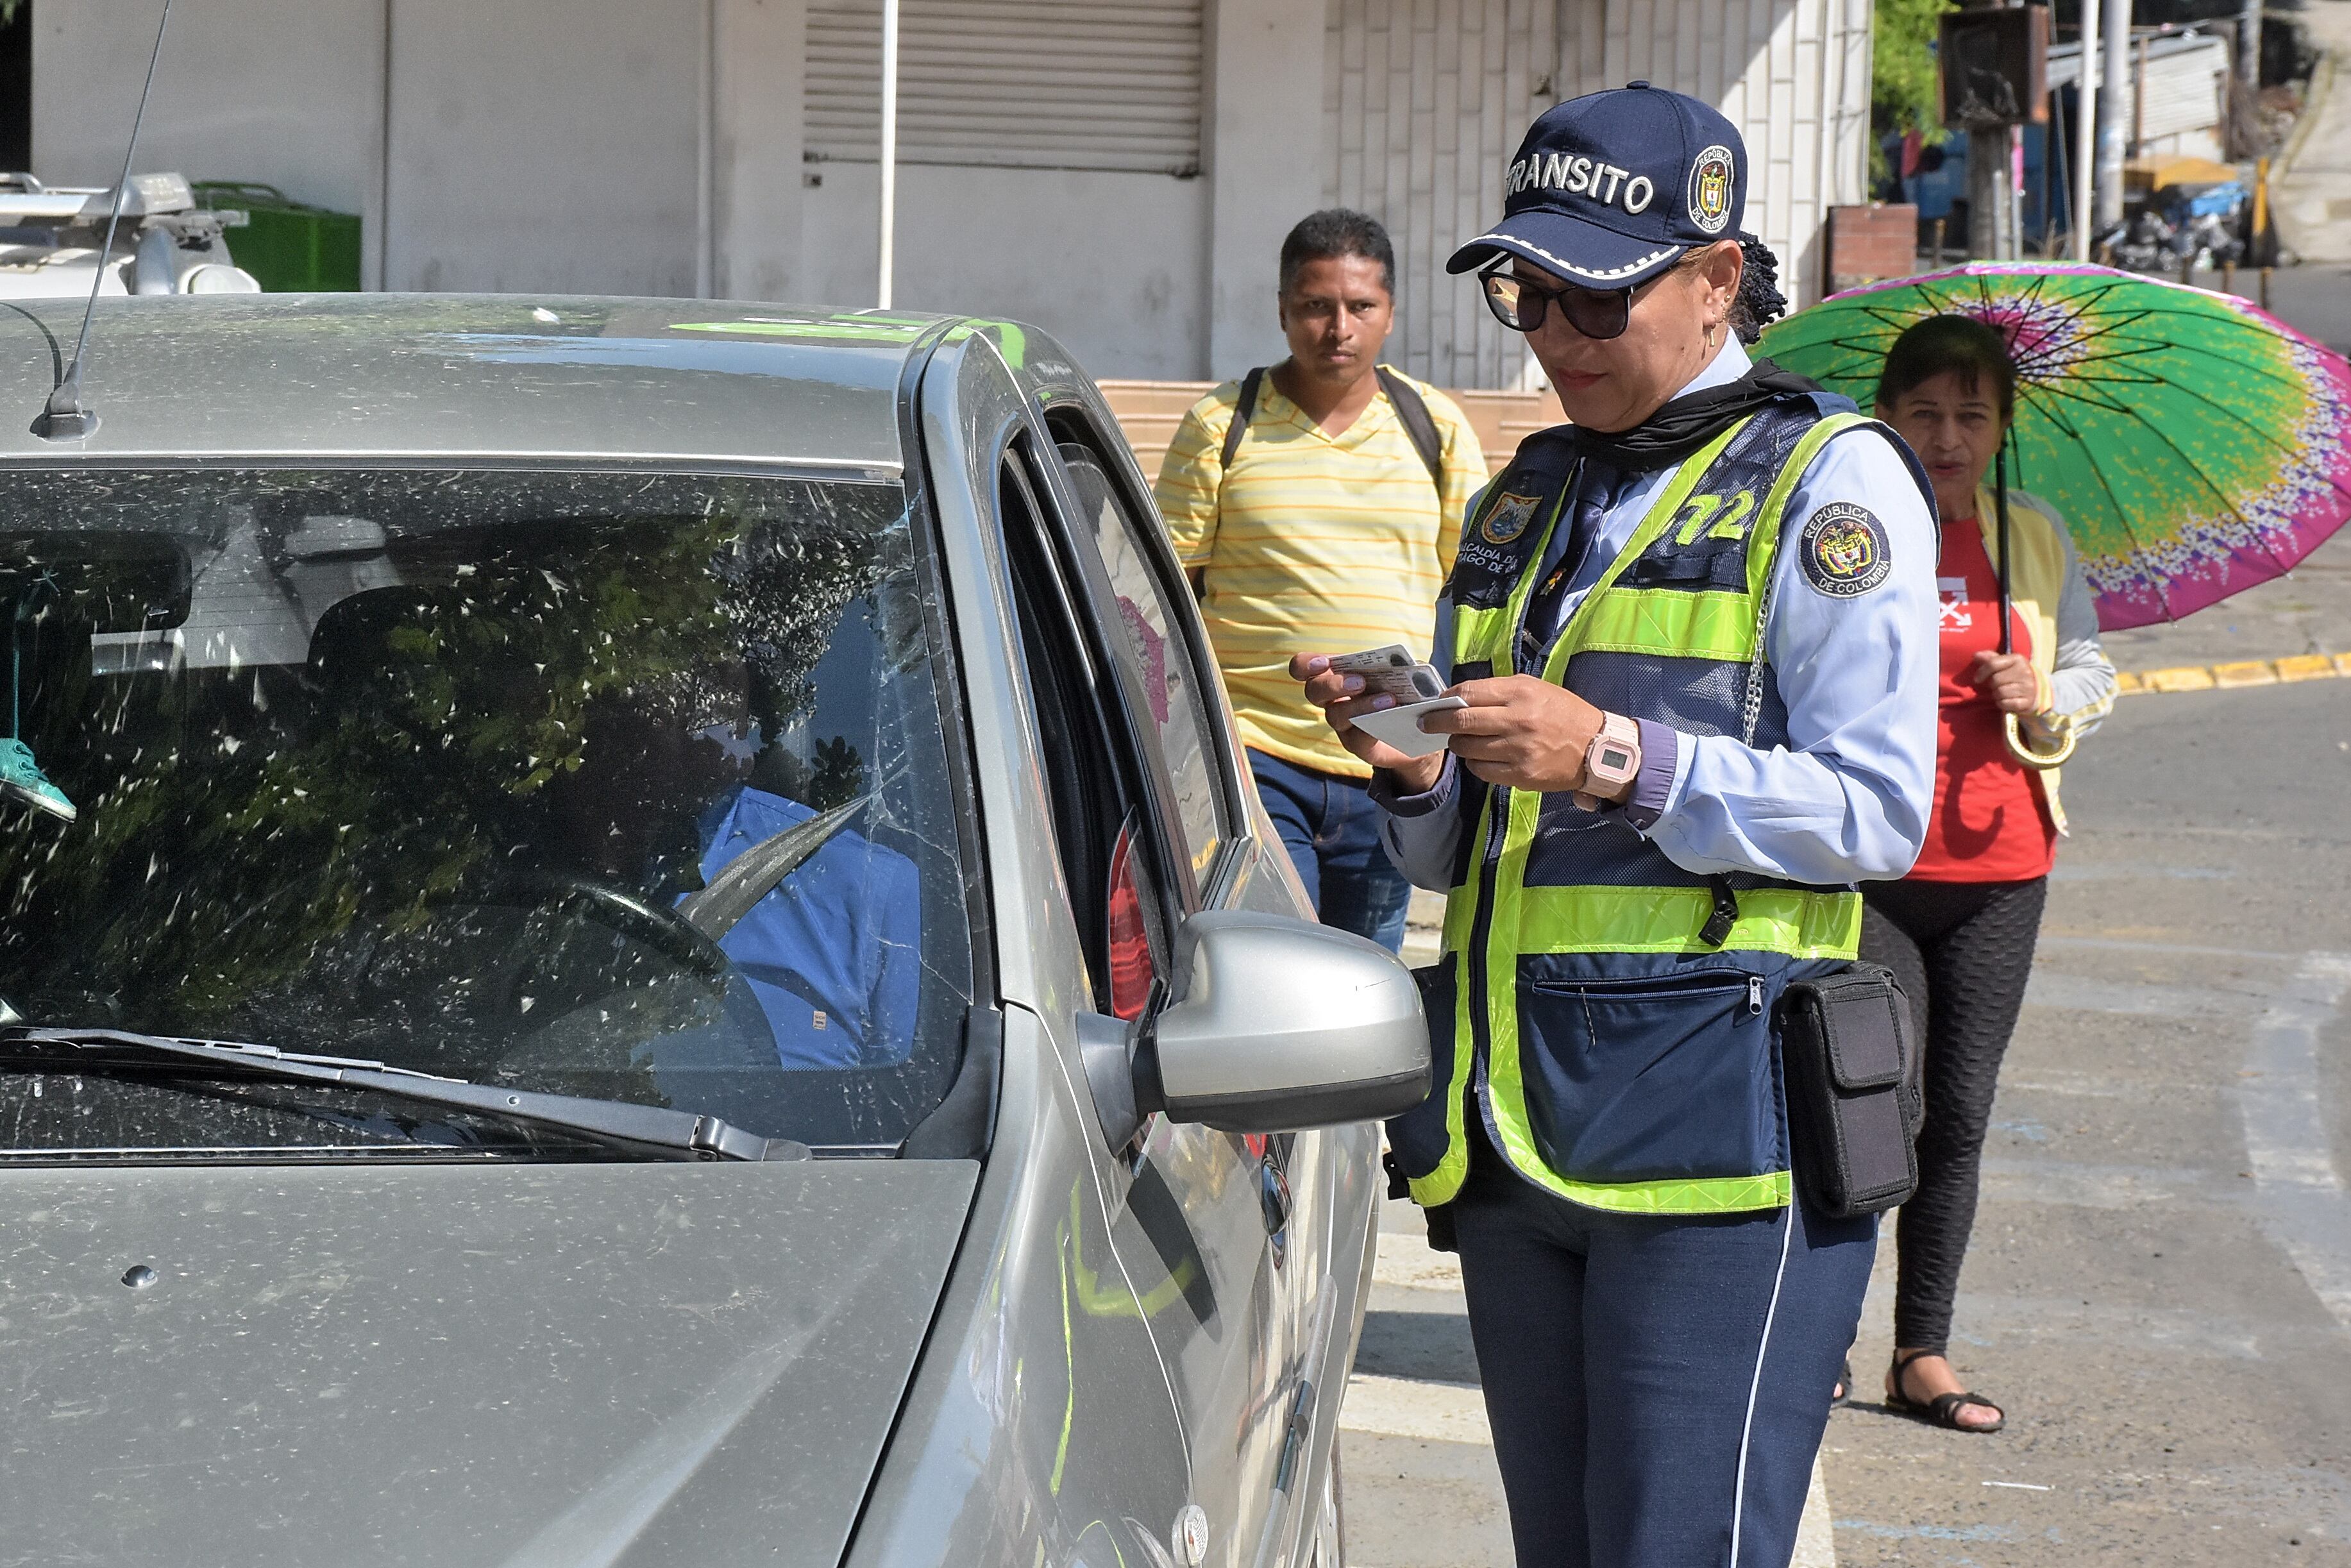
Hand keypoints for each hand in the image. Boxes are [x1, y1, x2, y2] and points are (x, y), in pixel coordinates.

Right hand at [1290, 652, 1446, 792]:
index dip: (1306, 664)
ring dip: (1360, 705)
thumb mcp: (1401, 672)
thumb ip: (1395, 664)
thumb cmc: (1404, 691)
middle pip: (1314, 691)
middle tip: (1359, 682)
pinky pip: (1357, 737)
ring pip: (1336, 715)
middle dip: (1333, 685)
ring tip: (1388, 699)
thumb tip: (1398, 660)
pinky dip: (1372, 727)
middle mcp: (1333, 699)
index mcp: (1337, 674)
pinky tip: (1390, 717)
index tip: (1324, 663)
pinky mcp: (1358, 745)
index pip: (1304, 668)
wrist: (1420, 729)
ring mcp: (1343, 725)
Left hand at [1420, 675, 1613, 796]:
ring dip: (1457, 744)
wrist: (1597, 747)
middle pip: (1461, 722)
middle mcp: (1518, 721)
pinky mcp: (1521, 775)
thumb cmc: (1563, 713)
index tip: (1435, 704)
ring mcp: (1518, 750)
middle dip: (1437, 723)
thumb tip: (1459, 697)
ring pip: (1467, 748)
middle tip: (1427, 724)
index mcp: (1520, 694)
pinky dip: (1474, 763)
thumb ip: (1498, 690)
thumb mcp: (1535, 688)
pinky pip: (1481, 770)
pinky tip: (1479, 756)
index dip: (1446, 699)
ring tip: (1460, 740)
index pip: (1469, 693)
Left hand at [1965, 651, 2041, 714]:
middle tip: (1996, 685)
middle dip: (1992, 684)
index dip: (1981, 672)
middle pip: (1995, 680)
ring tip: (2002, 692)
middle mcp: (2024, 672)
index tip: (1977, 679)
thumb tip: (1975, 655)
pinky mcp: (2027, 702)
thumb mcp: (2005, 663)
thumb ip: (1990, 658)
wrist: (2037, 689)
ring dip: (1996, 695)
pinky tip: (2006, 700)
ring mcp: (2027, 687)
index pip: (1993, 663)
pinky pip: (2004, 704)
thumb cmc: (2015, 674)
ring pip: (1999, 692)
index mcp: (2018, 659)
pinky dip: (2001, 703)